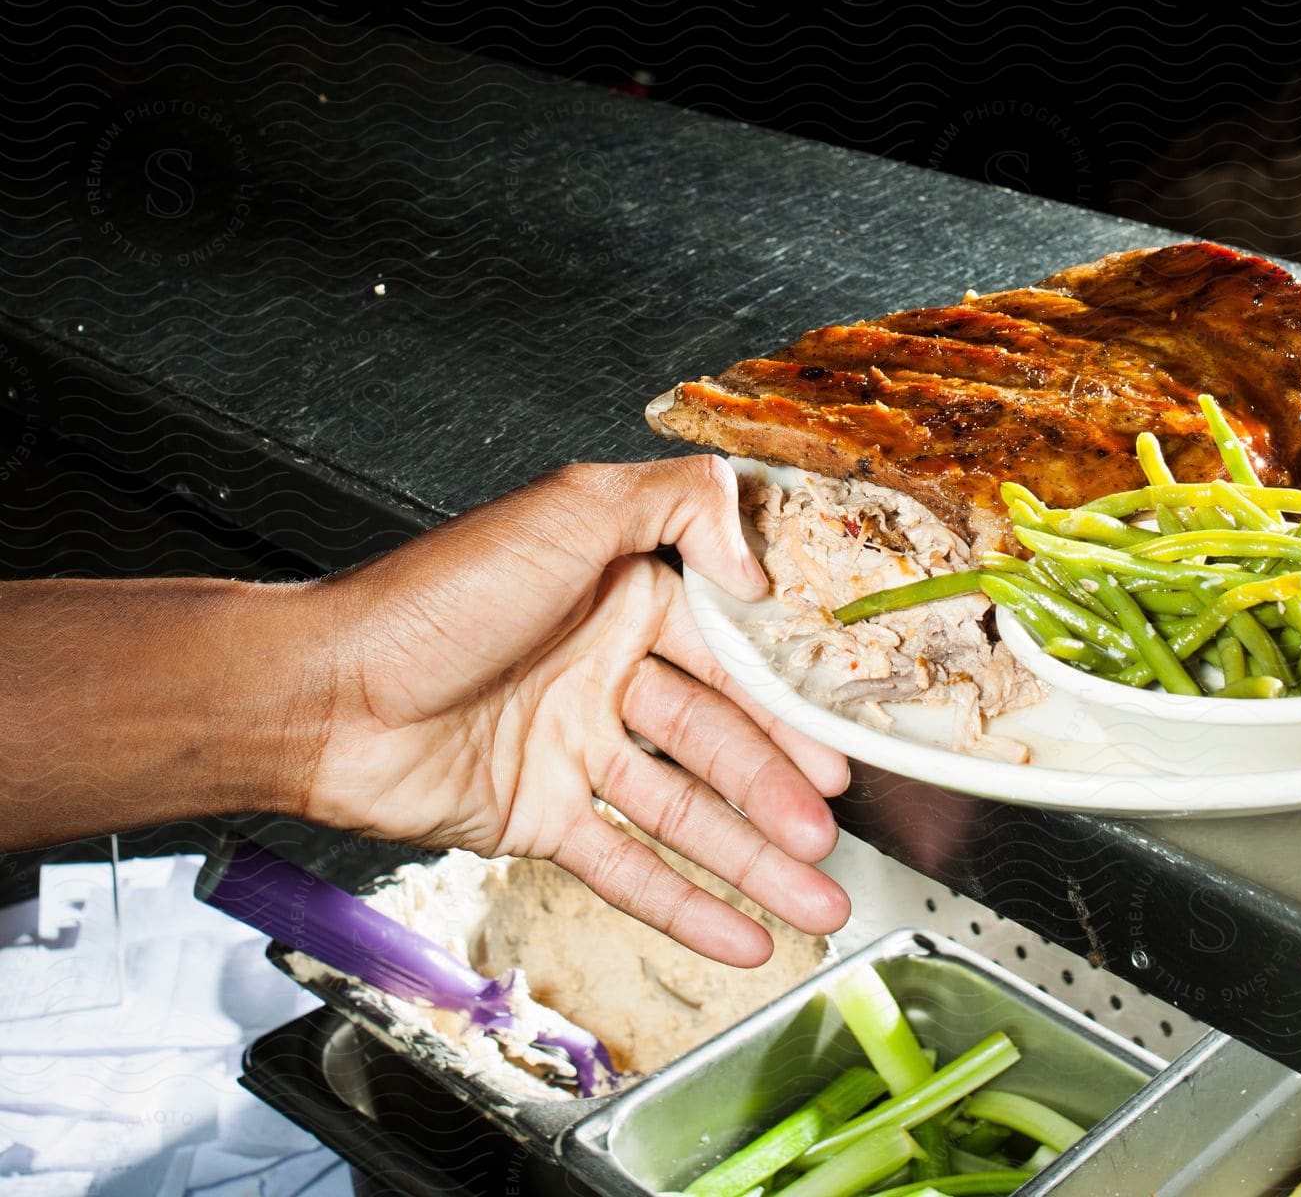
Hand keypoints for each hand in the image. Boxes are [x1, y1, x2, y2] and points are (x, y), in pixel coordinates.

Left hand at [305, 456, 851, 965]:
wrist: (322, 696)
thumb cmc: (433, 597)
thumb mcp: (570, 511)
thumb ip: (678, 502)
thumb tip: (756, 558)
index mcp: (622, 596)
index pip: (730, 656)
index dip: (788, 702)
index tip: (843, 736)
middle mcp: (604, 670)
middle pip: (716, 741)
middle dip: (779, 794)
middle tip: (830, 838)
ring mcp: (573, 748)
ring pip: (684, 812)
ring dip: (750, 859)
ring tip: (817, 904)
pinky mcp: (536, 816)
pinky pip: (625, 864)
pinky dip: (683, 902)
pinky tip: (739, 932)